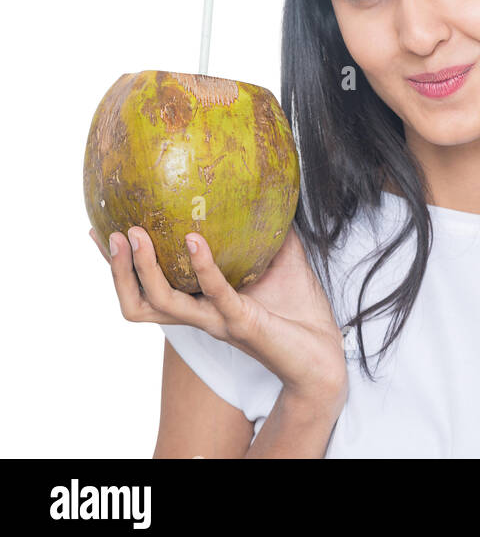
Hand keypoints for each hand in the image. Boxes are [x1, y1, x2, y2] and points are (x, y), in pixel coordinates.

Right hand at [89, 224, 346, 401]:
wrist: (325, 351)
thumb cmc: (300, 309)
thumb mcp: (279, 259)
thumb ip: (264, 229)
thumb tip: (262, 186)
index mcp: (201, 304)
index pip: (145, 288)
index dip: (117, 266)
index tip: (97, 231)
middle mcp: (201, 316)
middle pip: (138, 302)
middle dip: (117, 271)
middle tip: (112, 234)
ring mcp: (218, 321)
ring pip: (162, 303)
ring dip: (143, 269)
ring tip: (136, 235)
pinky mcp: (243, 323)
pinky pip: (216, 294)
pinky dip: (203, 267)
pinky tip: (194, 240)